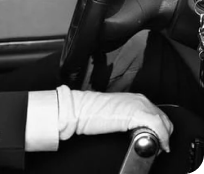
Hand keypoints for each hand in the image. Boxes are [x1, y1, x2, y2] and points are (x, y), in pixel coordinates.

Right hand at [57, 86, 173, 152]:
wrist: (80, 109)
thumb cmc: (91, 111)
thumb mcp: (115, 112)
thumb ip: (129, 117)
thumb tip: (137, 130)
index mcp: (135, 98)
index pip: (158, 114)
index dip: (161, 130)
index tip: (158, 140)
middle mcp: (140, 99)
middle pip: (164, 119)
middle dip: (164, 134)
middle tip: (157, 146)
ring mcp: (139, 106)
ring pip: (164, 123)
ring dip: (162, 137)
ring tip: (154, 147)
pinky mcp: (137, 114)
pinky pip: (159, 128)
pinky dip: (161, 138)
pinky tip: (156, 146)